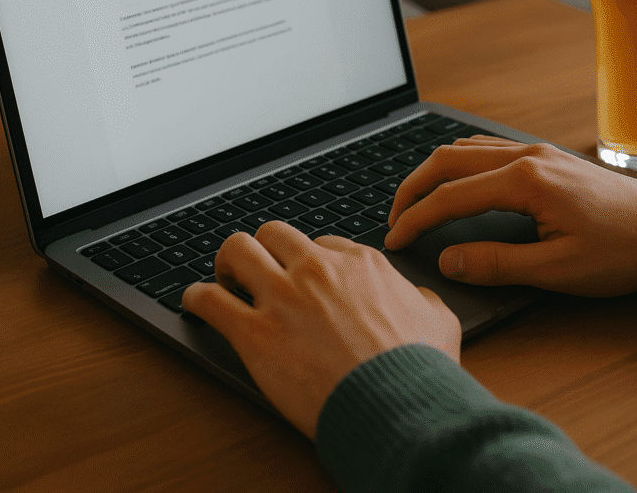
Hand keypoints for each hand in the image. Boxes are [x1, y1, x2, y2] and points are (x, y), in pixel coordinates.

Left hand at [181, 221, 461, 439]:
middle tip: (259, 271)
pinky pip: (208, 299)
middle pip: (273, 234)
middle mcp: (317, 270)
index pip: (321, 243)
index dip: (309, 260)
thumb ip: (423, 298)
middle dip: (264, 249)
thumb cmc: (419, 366)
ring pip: (236, 250)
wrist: (396, 402)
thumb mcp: (439, 319)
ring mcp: (283, 297)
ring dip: (227, 263)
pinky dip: (197, 298)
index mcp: (360, 264)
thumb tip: (419, 297)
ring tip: (225, 281)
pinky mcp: (254, 332)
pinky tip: (196, 304)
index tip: (305, 277)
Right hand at [385, 137, 636, 296]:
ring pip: (467, 149)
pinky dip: (461, 164)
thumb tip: (449, 260)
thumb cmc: (623, 251)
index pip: (450, 196)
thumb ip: (498, 264)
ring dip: (435, 173)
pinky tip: (460, 184)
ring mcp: (539, 152)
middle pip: (448, 160)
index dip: (415, 220)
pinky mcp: (549, 159)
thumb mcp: (558, 270)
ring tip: (416, 203)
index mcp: (525, 180)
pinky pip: (489, 149)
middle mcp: (527, 156)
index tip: (394, 241)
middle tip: (392, 219)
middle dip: (412, 188)